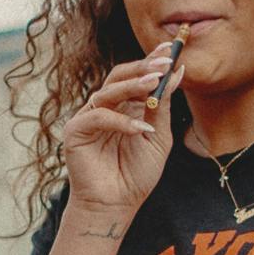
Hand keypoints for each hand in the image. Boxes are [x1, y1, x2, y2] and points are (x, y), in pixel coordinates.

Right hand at [60, 45, 179, 215]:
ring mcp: (89, 118)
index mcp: (123, 106)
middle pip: (119, 76)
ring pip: (108, 92)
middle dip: (143, 67)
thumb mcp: (158, 137)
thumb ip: (161, 107)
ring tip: (154, 83)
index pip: (136, 76)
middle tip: (164, 62)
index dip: (151, 61)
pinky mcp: (76, 131)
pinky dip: (120, 121)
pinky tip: (139, 129)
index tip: (171, 49)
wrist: (117, 205)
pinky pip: (98, 117)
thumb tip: (177, 73)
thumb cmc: (136, 174)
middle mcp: (105, 107)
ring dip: (132, 86)